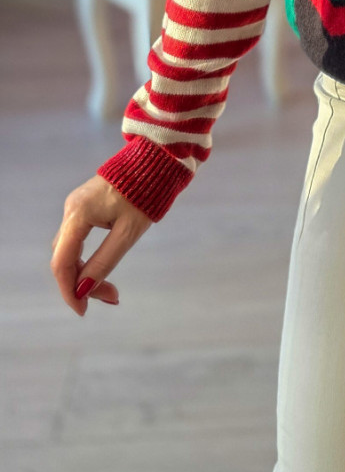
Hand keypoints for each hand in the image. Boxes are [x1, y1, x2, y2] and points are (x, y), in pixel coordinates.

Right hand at [51, 174, 152, 316]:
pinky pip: (77, 238)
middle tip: (111, 298)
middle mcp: (71, 209)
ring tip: (111, 289)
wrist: (156, 159)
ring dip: (85, 271)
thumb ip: (104, 261)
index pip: (62, 262)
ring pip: (70, 249)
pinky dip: (87, 257)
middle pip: (64, 257)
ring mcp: (75, 206)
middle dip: (82, 283)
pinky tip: (101, 268)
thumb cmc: (146, 195)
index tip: (83, 311)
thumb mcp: (128, 233)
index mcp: (78, 214)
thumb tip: (84, 290)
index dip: (69, 290)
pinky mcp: (84, 205)